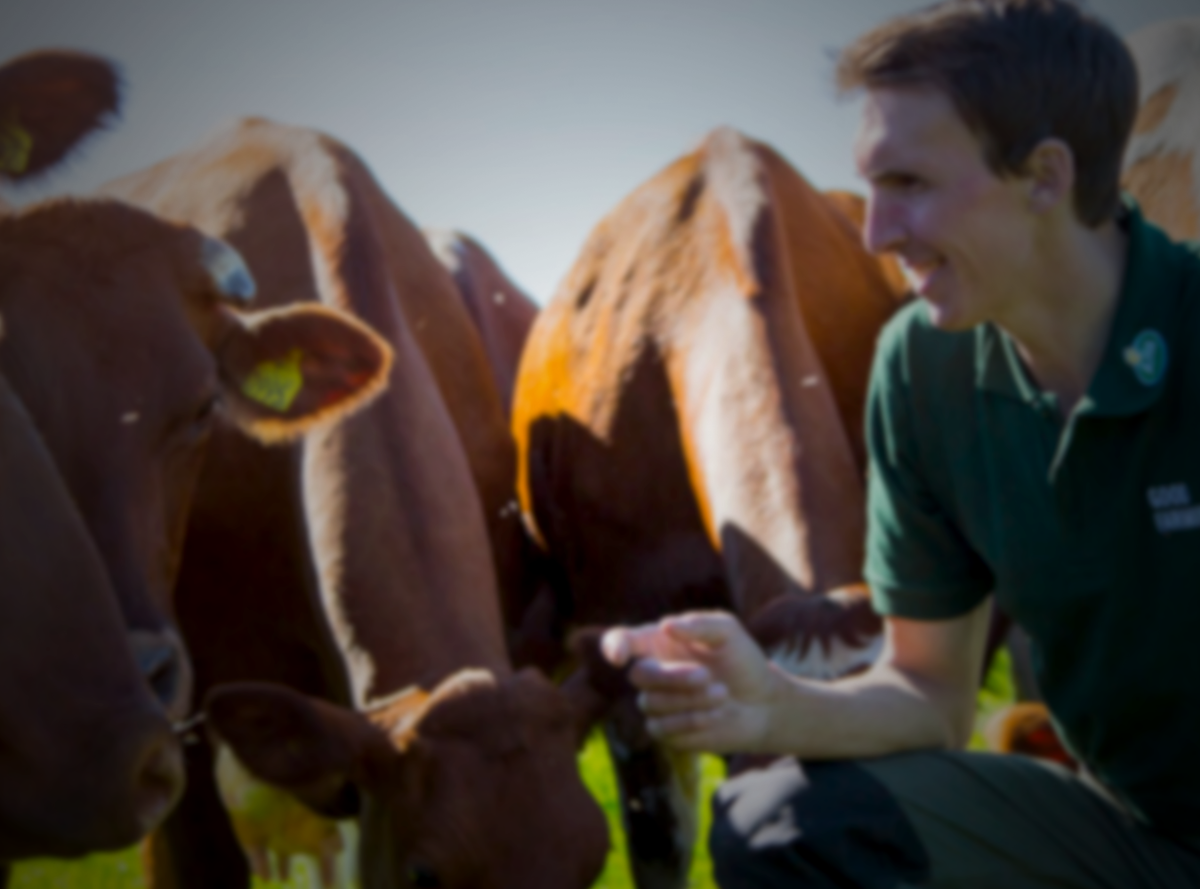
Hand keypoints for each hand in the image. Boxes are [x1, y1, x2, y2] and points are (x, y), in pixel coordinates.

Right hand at [601, 611, 780, 752]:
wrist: (764, 704)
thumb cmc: (743, 661)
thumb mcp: (728, 633)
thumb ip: (699, 625)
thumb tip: (665, 626)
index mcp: (659, 643)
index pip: (621, 641)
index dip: (613, 647)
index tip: (619, 657)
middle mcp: (653, 672)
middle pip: (639, 675)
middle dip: (673, 676)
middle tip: (707, 676)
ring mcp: (657, 703)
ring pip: (651, 703)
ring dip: (690, 699)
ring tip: (722, 693)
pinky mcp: (666, 732)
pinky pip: (661, 728)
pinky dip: (691, 721)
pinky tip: (717, 715)